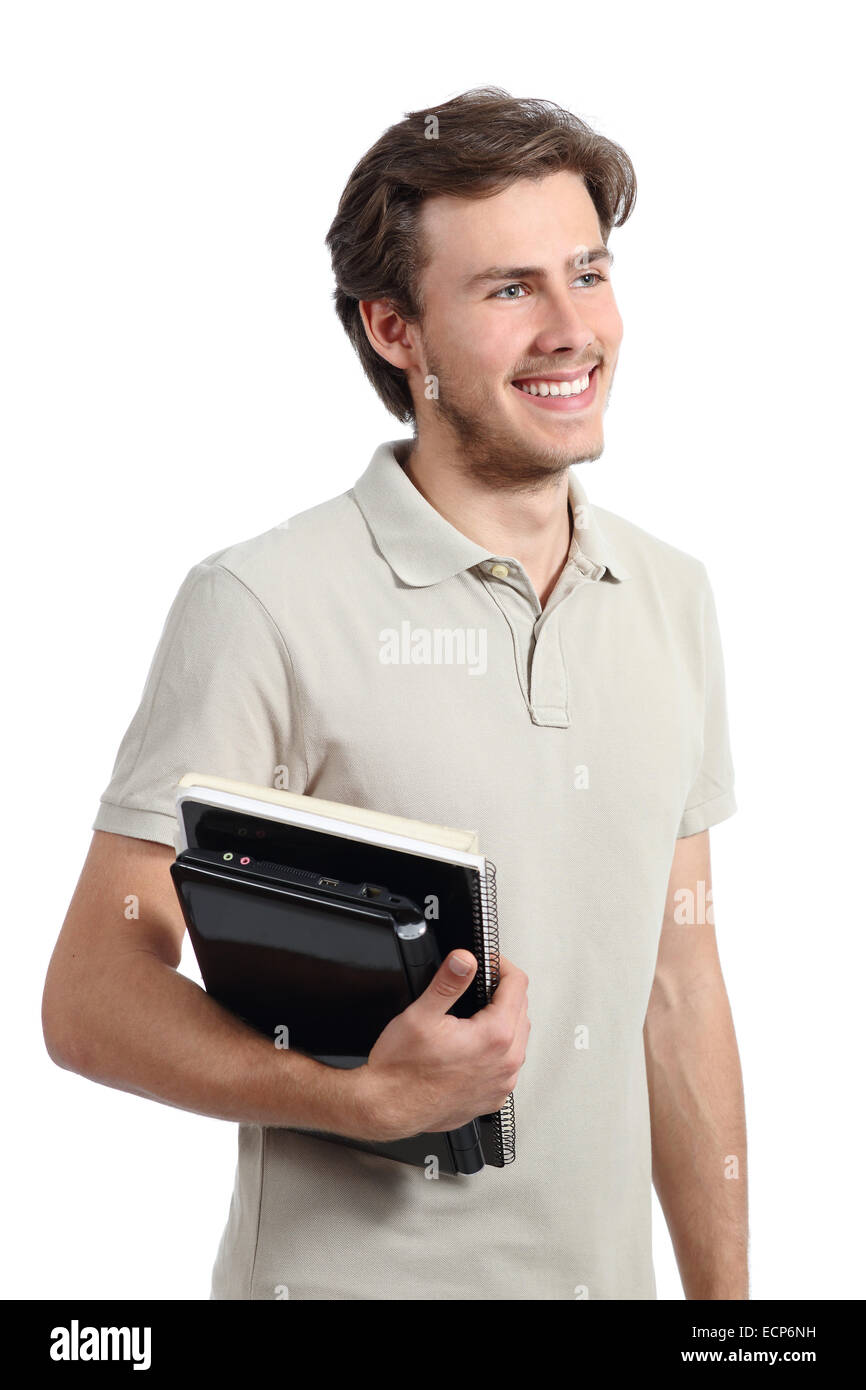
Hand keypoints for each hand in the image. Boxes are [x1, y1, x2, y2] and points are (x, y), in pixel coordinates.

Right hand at [349, 952, 529, 1141]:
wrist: (389, 1109)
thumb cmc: (401, 1070)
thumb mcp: (421, 1014)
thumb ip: (448, 982)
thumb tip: (465, 959)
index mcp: (494, 1037)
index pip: (518, 985)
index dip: (502, 966)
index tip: (489, 962)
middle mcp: (505, 1063)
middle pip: (522, 1009)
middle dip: (505, 991)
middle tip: (480, 982)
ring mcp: (501, 1084)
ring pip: (519, 1039)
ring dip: (506, 1020)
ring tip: (479, 1012)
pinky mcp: (493, 1098)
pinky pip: (509, 1066)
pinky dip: (500, 1050)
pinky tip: (477, 1046)